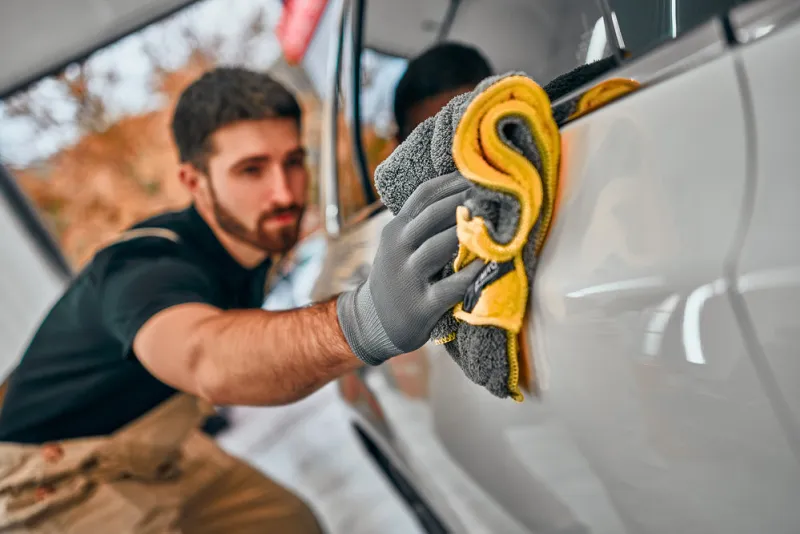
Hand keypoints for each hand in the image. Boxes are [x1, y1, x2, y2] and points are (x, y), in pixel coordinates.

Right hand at [337, 171, 483, 364]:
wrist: (374, 322)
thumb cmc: (399, 276)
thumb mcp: (399, 245)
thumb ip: (421, 223)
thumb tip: (464, 193)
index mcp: (395, 230)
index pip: (424, 195)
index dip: (453, 181)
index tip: (480, 174)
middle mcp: (398, 249)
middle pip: (433, 215)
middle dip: (465, 201)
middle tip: (495, 193)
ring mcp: (408, 277)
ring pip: (439, 246)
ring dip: (468, 233)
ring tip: (496, 222)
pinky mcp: (421, 305)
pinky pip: (451, 286)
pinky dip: (472, 274)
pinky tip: (491, 264)